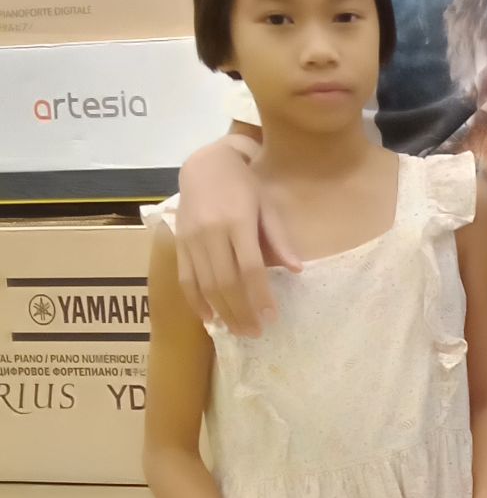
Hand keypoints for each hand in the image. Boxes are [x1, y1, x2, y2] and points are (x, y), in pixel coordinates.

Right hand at [177, 145, 300, 337]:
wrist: (205, 164)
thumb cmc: (244, 185)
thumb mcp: (268, 205)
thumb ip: (279, 239)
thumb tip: (297, 270)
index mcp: (238, 222)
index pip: (250, 268)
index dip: (260, 295)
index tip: (271, 317)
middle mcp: (211, 233)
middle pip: (226, 282)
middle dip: (241, 311)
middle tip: (255, 333)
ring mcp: (191, 239)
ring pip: (205, 284)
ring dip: (221, 312)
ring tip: (237, 330)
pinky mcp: (179, 243)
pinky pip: (185, 278)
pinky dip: (196, 301)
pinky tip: (208, 318)